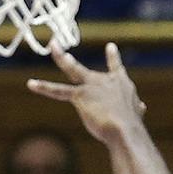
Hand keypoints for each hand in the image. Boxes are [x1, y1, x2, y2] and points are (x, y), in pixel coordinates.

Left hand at [27, 44, 146, 144]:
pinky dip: (44, 87)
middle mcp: (105, 81)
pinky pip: (58, 91)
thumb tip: (141, 107)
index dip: (113, 58)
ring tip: (53, 46)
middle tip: (57, 45)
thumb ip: (136, 109)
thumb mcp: (136, 115)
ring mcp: (91, 86)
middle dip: (68, 59)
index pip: (116, 69)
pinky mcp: (80, 95)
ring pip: (73, 69)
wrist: (126, 129)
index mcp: (121, 85)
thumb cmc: (132, 125)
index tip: (110, 47)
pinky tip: (31, 84)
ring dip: (62, 58)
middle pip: (83, 68)